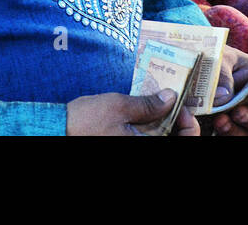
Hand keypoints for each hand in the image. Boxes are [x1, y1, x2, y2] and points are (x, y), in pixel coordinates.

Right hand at [66, 89, 199, 135]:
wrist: (58, 131)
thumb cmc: (86, 122)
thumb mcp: (119, 106)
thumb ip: (148, 104)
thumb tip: (170, 97)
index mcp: (144, 148)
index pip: (184, 143)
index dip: (190, 126)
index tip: (183, 107)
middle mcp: (141, 150)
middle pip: (172, 140)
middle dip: (178, 123)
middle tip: (175, 102)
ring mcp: (132, 147)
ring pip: (158, 138)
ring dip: (164, 124)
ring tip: (162, 103)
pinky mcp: (124, 143)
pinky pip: (144, 138)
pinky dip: (150, 128)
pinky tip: (147, 112)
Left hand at [206, 46, 247, 134]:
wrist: (196, 68)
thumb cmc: (215, 58)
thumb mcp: (219, 58)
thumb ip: (223, 74)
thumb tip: (224, 97)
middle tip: (238, 113)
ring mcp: (243, 118)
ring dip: (236, 130)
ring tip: (220, 121)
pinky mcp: (227, 128)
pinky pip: (231, 136)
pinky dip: (225, 134)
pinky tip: (214, 126)